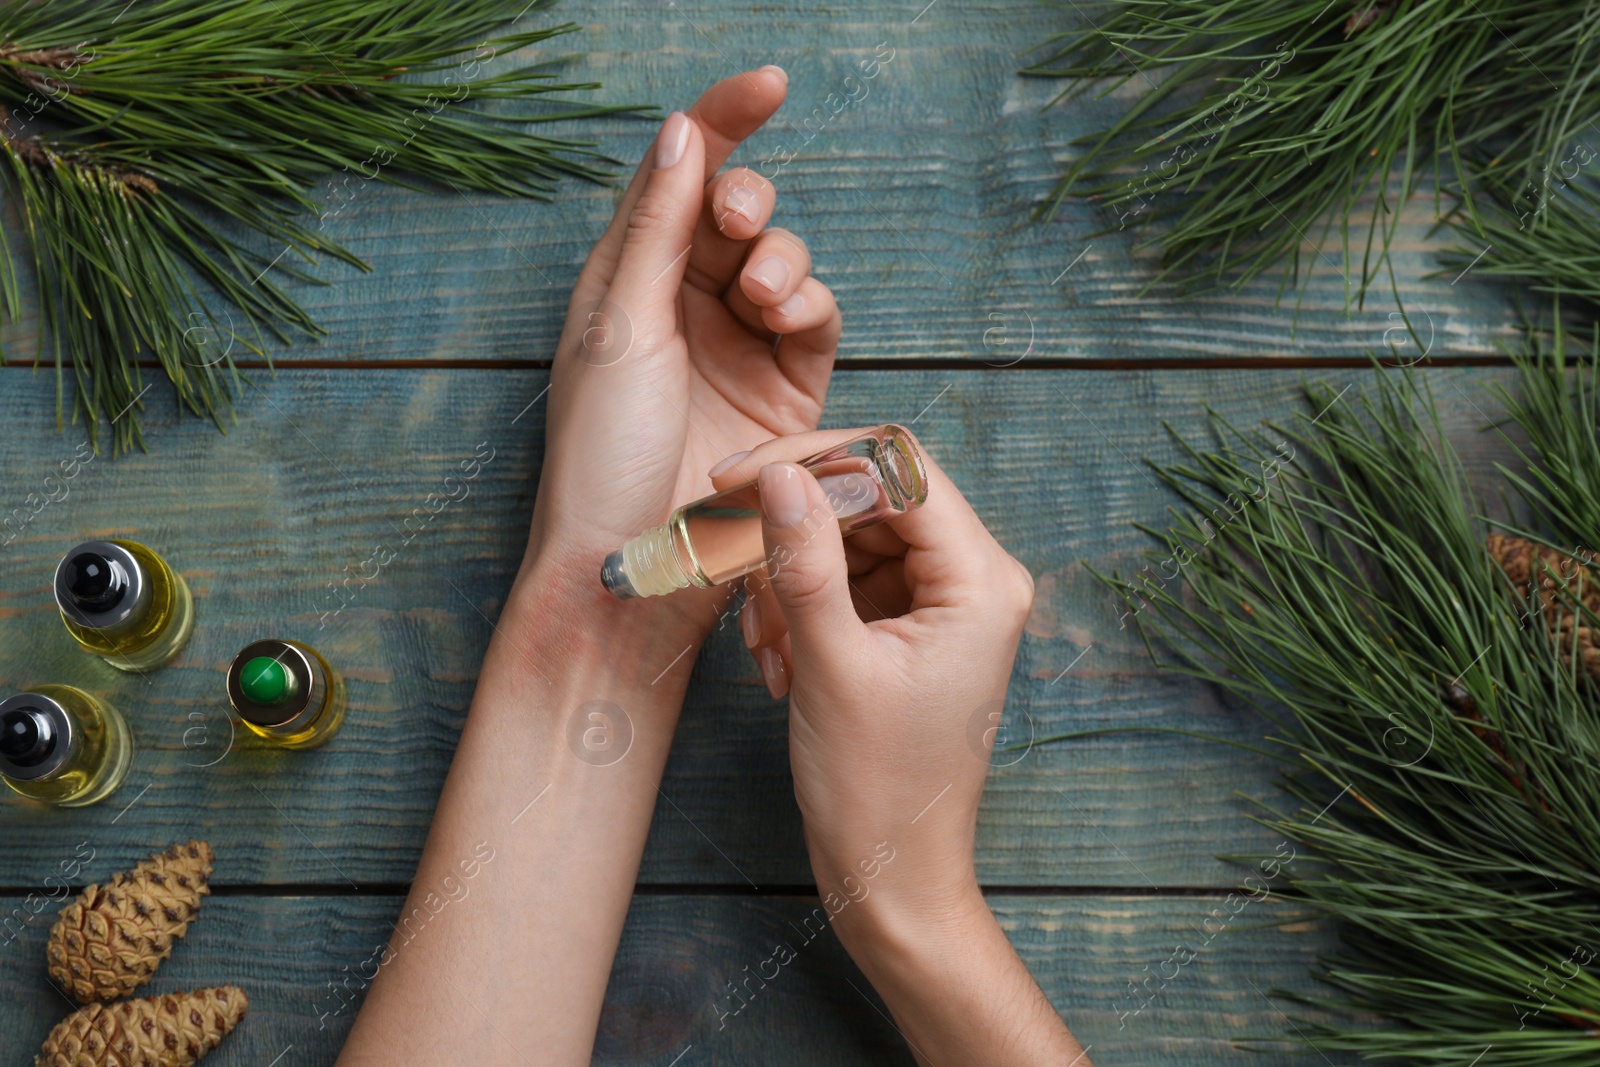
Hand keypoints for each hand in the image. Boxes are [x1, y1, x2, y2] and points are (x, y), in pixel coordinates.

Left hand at [519, 67, 841, 646]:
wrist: (634, 562)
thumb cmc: (600, 452)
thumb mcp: (619, 324)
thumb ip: (659, 227)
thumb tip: (685, 133)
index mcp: (627, 278)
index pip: (679, 175)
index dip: (724, 120)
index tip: (768, 84)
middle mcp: (683, 305)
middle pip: (739, 213)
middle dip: (749, 203)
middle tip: (738, 224)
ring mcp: (737, 348)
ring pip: (784, 263)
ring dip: (782, 260)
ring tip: (762, 295)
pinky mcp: (784, 393)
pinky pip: (814, 324)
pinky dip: (810, 307)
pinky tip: (786, 319)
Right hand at [710, 428, 1035, 917]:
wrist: (892, 879)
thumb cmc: (876, 788)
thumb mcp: (830, 664)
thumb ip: (804, 561)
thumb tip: (778, 474)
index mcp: (982, 581)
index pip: (899, 467)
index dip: (814, 458)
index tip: (737, 476)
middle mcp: (977, 581)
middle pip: (874, 498)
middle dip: (797, 528)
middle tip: (730, 559)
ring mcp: (946, 606)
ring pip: (853, 540)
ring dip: (792, 576)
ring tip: (766, 645)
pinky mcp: (914, 631)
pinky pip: (849, 583)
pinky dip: (803, 608)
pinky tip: (779, 662)